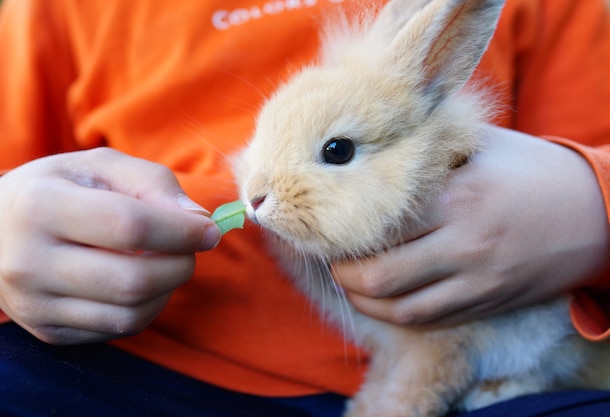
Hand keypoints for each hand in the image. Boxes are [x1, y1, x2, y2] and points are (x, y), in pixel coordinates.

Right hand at [0, 148, 220, 343]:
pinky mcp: (47, 331)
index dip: (182, 231)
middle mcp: (28, 262)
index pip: (130, 226)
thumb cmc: (59, 190)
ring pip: (130, 315)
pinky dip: (147, 307)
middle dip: (181, 265)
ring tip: (165, 262)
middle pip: (132, 281)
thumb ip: (152, 182)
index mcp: (40, 206)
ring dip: (167, 290)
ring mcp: (34, 305)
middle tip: (190, 248)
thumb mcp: (99, 166)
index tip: (210, 229)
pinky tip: (142, 282)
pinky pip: (118, 329)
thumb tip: (199, 219)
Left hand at [333, 126, 609, 326]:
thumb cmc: (531, 171)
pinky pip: (429, 320)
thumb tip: (374, 140)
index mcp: (458, 198)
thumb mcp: (482, 146)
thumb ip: (429, 145)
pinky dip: (395, 314)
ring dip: (363, 301)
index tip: (326, 224)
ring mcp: (477, 281)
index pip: (380, 224)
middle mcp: (464, 244)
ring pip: (401, 308)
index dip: (343, 230)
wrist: (596, 214)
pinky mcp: (487, 303)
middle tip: (331, 260)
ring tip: (348, 283)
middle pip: (381, 275)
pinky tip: (381, 300)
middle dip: (344, 273)